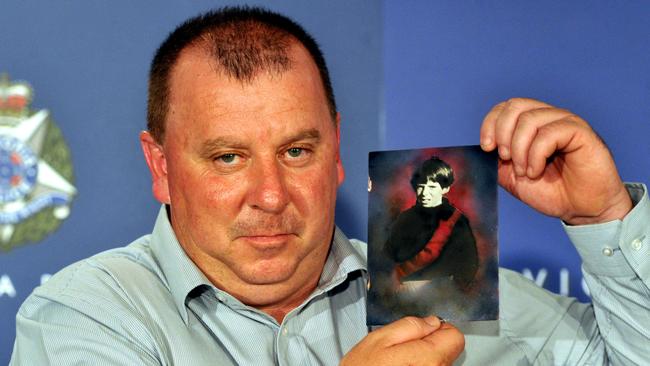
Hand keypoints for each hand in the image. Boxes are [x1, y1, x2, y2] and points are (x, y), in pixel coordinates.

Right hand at [341, 316, 463, 365]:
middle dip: (429, 345)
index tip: (424, 331)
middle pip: (448, 351)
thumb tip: (431, 322)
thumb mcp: (379, 339)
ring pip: (439, 363)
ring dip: (423, 359)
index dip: (438, 329)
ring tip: (399, 363)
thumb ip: (409, 326)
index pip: (455, 336)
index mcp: (427, 358)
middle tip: (403, 349)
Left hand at [480, 98, 631, 224]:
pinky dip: (536, 155)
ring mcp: (565, 122)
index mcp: (531, 125)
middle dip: (502, 133)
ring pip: (530, 119)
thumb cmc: (551, 191)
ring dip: (519, 149)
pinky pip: (550, 133)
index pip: (505, 107)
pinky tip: (536, 171)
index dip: (490, 124)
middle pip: (515, 105)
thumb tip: (478, 150)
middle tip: (505, 158)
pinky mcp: (581, 132)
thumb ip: (496, 160)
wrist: (580, 210)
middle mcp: (548, 118)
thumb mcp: (512, 176)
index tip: (487, 148)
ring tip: (524, 172)